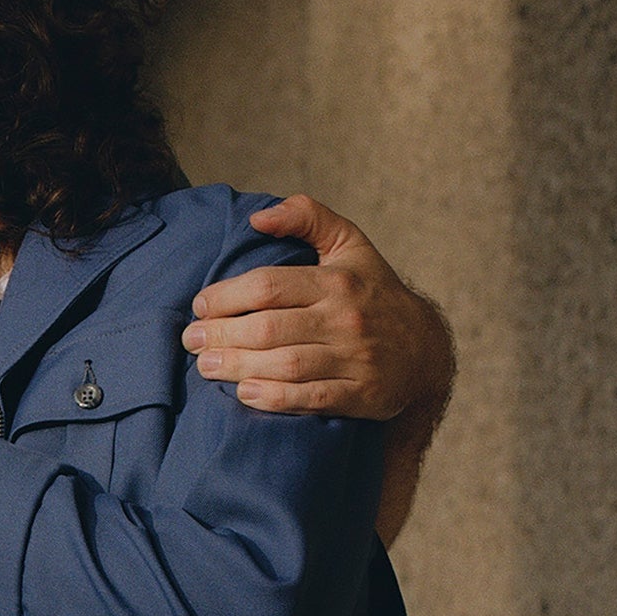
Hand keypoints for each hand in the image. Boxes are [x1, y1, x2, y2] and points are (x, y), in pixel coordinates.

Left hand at [185, 195, 455, 424]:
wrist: (425, 350)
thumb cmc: (371, 292)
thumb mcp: (349, 245)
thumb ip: (307, 217)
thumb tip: (258, 216)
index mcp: (336, 282)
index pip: (269, 286)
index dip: (226, 296)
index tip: (200, 306)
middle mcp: (346, 319)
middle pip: (270, 328)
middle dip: (222, 336)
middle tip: (191, 341)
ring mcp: (356, 359)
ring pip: (286, 365)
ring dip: (239, 367)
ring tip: (205, 367)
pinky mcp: (362, 395)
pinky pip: (312, 399)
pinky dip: (275, 399)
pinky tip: (244, 394)